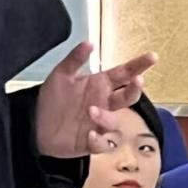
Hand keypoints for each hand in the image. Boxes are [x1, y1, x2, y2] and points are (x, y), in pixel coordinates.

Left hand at [34, 41, 157, 157]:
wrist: (35, 124)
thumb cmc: (52, 98)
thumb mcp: (61, 75)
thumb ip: (75, 59)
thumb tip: (89, 43)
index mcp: (100, 85)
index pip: (124, 73)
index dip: (138, 65)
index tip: (152, 57)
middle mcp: (104, 104)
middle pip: (128, 97)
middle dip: (135, 89)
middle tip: (137, 80)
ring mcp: (99, 124)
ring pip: (115, 122)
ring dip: (106, 117)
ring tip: (91, 111)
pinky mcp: (91, 143)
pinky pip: (103, 144)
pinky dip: (99, 141)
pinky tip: (89, 135)